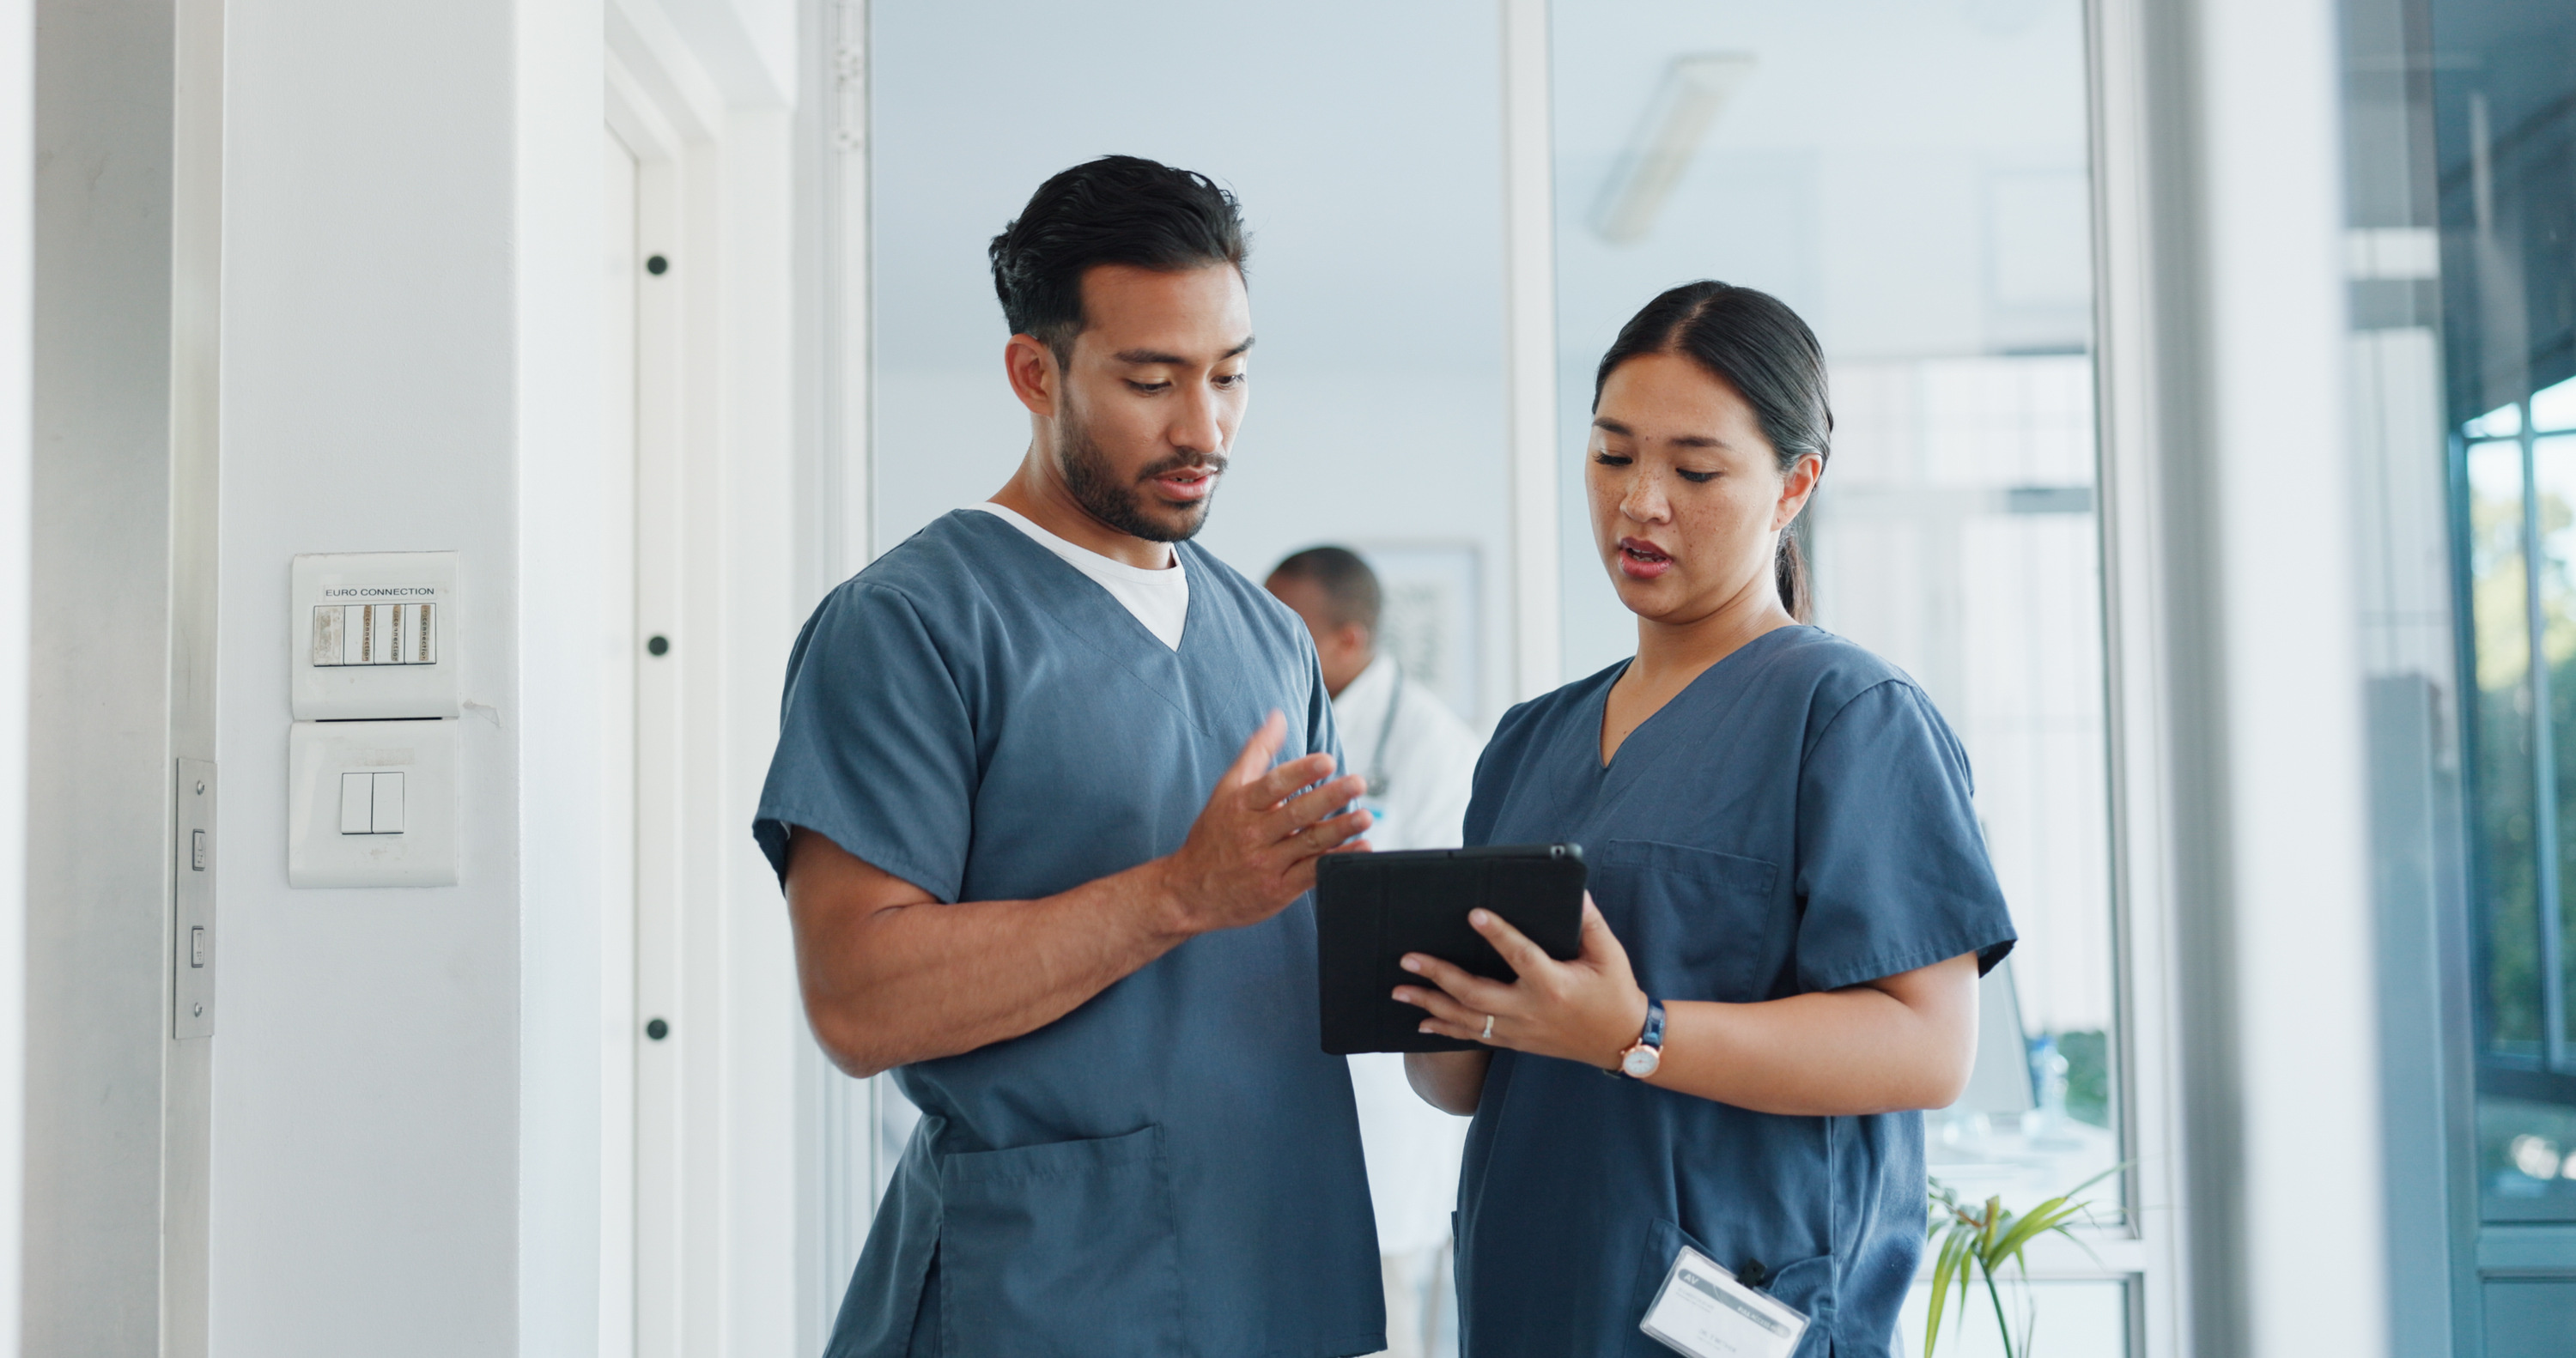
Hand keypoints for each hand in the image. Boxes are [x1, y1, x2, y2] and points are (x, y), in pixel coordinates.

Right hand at [1151, 711, 1371, 935]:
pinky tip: (1362, 848)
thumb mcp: (1227, 790)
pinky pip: (1313, 873)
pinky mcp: (1279, 889)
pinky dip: (1339, 860)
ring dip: (1340, 830)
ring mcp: (1266, 864)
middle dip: (1330, 797)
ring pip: (1309, 843)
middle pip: (1296, 813)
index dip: (1301, 772)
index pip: (1273, 785)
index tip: (1327, 761)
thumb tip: (1279, 716)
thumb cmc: (1214, 834)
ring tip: (1366, 816)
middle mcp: (1253, 834)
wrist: (1190, 891)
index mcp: (1241, 806)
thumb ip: (1257, 752)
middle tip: (1358, 783)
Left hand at [1393, 894, 1648, 1069]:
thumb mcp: (1609, 954)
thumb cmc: (1615, 991)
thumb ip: (1590, 921)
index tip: (1473, 913)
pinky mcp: (1516, 1042)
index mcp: (1554, 984)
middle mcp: (1531, 1010)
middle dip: (1439, 976)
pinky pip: (1474, 1037)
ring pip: (1467, 1019)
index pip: (1520, 955)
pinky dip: (1446, 1030)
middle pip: (1475, 994)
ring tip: (1399, 990)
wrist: (1621, 1041)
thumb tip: (1575, 890)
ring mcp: (1520, 1030)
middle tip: (1408, 959)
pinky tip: (1422, 1022)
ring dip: (1430, 1004)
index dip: (1497, 933)